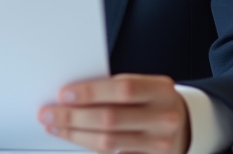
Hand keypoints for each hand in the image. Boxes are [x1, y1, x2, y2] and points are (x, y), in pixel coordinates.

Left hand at [38, 74, 190, 153]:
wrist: (183, 124)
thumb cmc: (155, 100)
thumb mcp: (145, 85)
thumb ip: (115, 89)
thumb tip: (73, 95)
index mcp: (161, 90)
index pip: (122, 89)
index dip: (91, 92)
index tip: (64, 94)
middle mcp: (163, 118)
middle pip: (111, 119)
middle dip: (74, 117)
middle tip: (49, 113)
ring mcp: (159, 144)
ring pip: (109, 143)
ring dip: (76, 135)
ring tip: (56, 127)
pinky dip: (92, 149)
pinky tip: (76, 140)